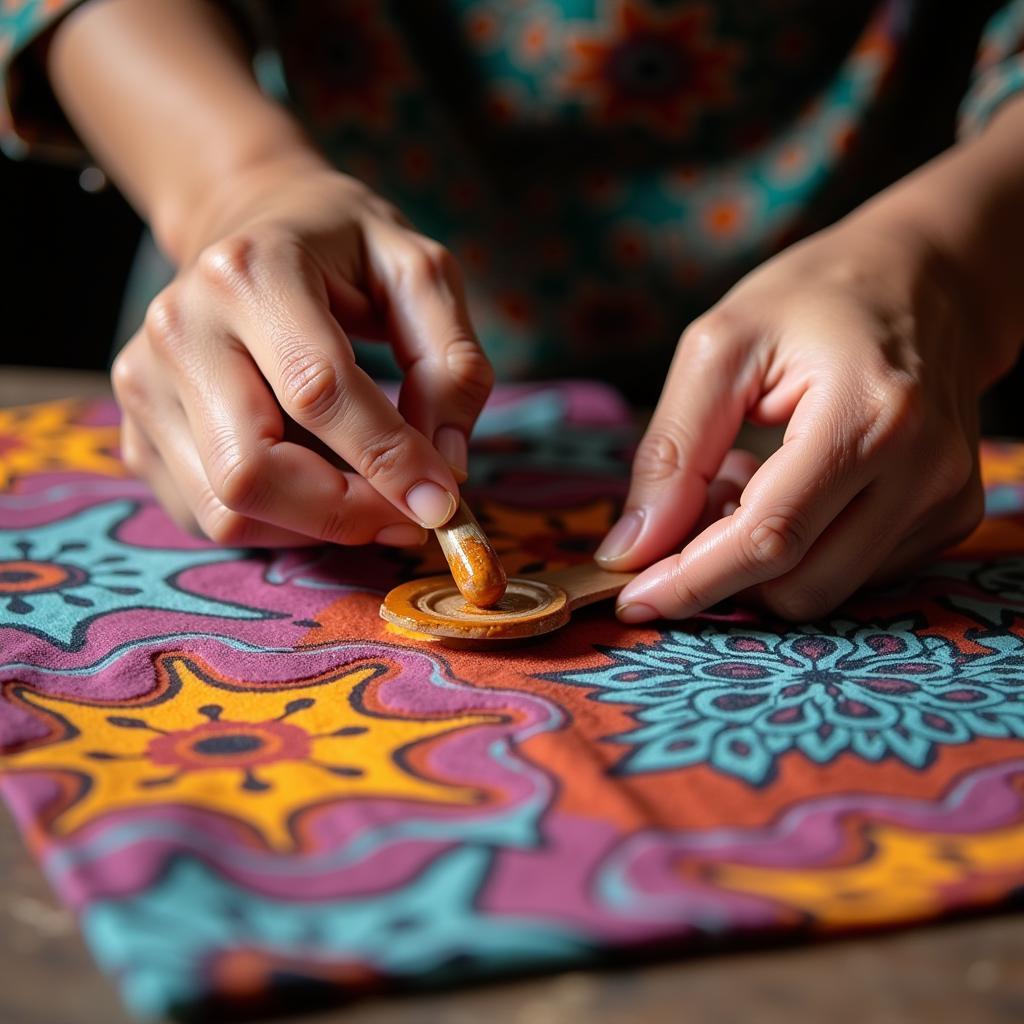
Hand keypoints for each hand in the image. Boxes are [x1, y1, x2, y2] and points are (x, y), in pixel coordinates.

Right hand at [113, 156, 492, 546]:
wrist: (248, 227)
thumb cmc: (343, 252)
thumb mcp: (420, 274)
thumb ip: (451, 363)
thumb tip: (445, 468)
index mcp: (249, 272)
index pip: (318, 392)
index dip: (388, 461)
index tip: (442, 502)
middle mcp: (179, 328)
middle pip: (252, 473)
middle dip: (345, 514)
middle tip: (408, 515)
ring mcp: (144, 385)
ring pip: (226, 511)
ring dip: (314, 527)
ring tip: (367, 495)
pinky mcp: (136, 432)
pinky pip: (208, 517)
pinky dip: (278, 524)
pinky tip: (314, 481)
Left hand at [596, 219, 1010, 620]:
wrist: (929, 279)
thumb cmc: (815, 298)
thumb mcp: (719, 347)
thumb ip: (672, 452)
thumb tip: (631, 548)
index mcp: (868, 415)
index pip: (769, 538)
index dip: (691, 581)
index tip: (630, 598)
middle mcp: (924, 470)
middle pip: (799, 584)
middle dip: (720, 572)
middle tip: (692, 504)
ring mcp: (945, 500)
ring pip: (824, 591)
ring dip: (758, 560)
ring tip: (744, 478)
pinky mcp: (948, 517)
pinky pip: (852, 574)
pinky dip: (799, 552)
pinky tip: (786, 487)